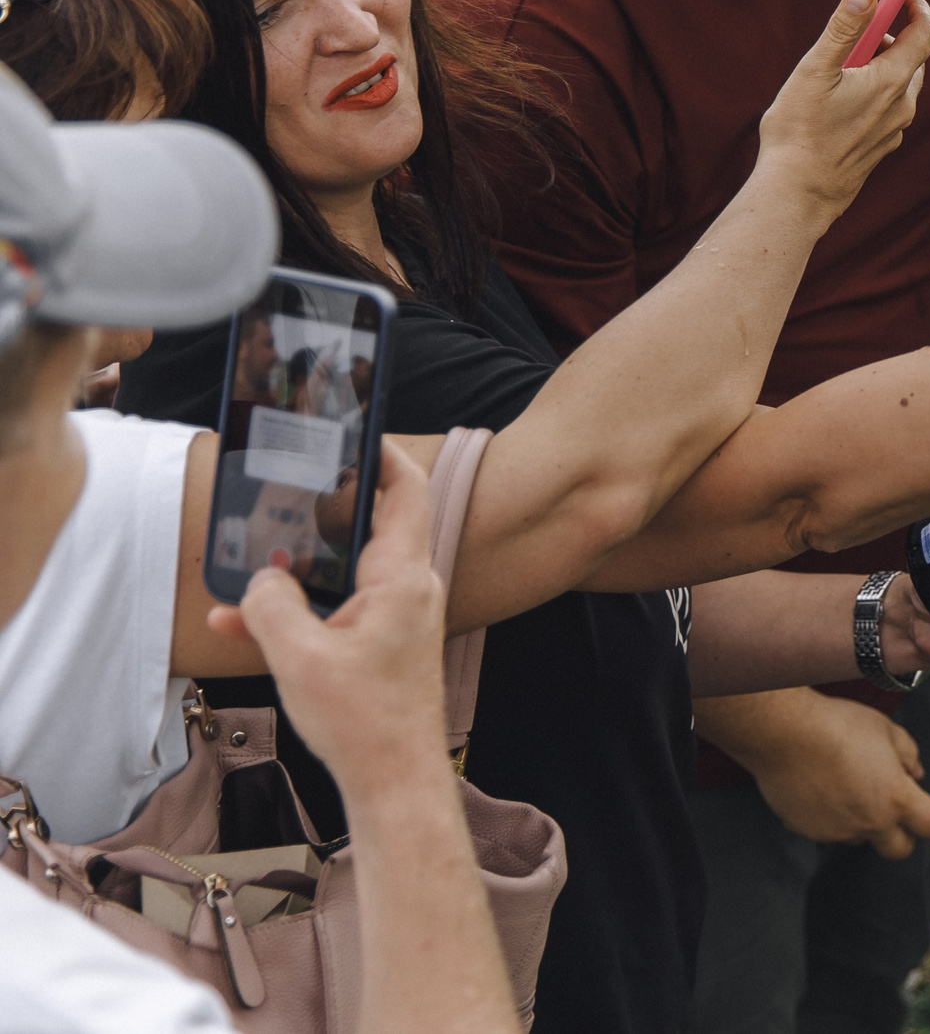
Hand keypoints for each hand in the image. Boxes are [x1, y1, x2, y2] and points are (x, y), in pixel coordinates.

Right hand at [208, 434, 450, 802]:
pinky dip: (295, 611)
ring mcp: (396, 617)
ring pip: (343, 572)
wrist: (395, 781)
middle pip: (370, 524)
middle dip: (323, 507)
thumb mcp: (301, 658)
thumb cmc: (365, 722)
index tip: (352, 432)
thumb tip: (259, 581)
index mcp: (402, 578)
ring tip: (248, 559)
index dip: (382, 455)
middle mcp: (407, 589)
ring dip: (296, 568)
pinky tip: (237, 621)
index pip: (405, 491)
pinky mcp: (380, 644)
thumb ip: (271, 608)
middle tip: (284, 487)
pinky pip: (334, 611)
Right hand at [698, 688, 929, 856]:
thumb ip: (909, 755)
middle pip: (899, 849)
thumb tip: (914, 773)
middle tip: (897, 807)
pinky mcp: (807, 830)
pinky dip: (832, 815)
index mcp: (895, 799)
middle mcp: (868, 823)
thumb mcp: (887, 730)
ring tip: (850, 782)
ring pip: (860, 836)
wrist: (786, 732)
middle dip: (904, 833)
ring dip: (864, 819)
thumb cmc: (839, 725)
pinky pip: (828, 829)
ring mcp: (836, 831)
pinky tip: (822, 785)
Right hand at [752, 0, 929, 221]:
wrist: (798, 194)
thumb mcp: (816, 70)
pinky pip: (887, 108)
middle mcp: (902, 106)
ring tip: (838, 68)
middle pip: (913, 57)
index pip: (926, 32)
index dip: (917, 5)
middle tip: (857, 30)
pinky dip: (873, 91)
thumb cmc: (801, 131)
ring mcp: (894, 130)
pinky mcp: (882, 146)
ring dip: (879, 64)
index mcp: (892, 82)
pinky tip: (837, 102)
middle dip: (891, 35)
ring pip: (899, 83)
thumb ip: (844, 27)